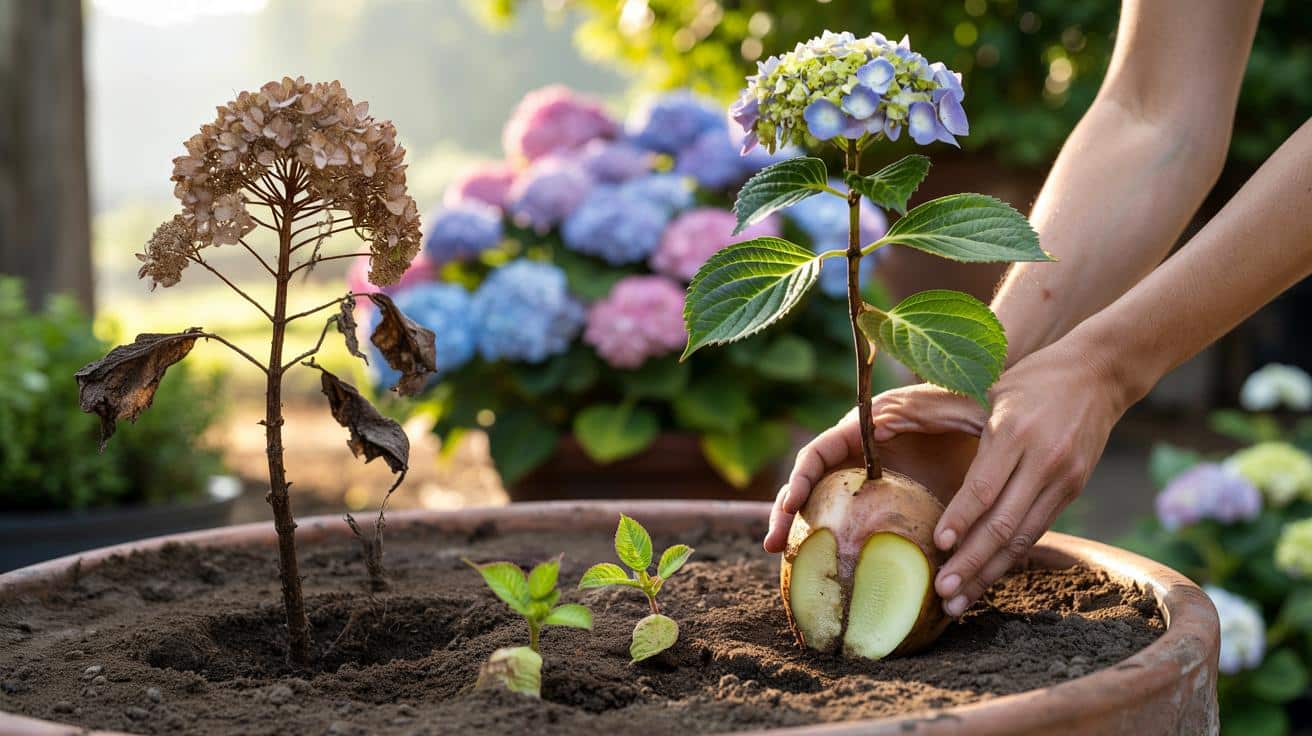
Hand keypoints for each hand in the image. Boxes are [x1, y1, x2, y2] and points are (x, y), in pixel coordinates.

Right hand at [763, 396, 978, 552]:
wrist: (993, 424)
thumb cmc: (963, 410)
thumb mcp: (934, 410)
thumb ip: (905, 416)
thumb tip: (878, 428)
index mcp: (860, 432)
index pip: (816, 454)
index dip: (799, 479)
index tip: (791, 506)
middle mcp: (855, 458)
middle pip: (809, 485)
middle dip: (785, 514)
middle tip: (772, 546)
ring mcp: (867, 484)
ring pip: (825, 508)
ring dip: (802, 534)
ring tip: (782, 559)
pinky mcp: (884, 507)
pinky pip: (855, 527)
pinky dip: (839, 547)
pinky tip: (834, 570)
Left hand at [871, 337, 1130, 616]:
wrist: (1098, 374)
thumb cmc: (1028, 379)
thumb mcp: (984, 388)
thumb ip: (937, 411)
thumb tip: (877, 424)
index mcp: (1013, 431)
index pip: (984, 487)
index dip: (961, 519)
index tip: (938, 546)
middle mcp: (1042, 460)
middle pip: (1003, 523)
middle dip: (971, 562)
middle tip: (943, 592)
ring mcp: (1063, 479)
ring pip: (1022, 537)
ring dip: (990, 572)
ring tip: (961, 601)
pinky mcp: (1073, 490)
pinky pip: (1037, 531)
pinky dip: (1010, 557)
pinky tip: (987, 577)